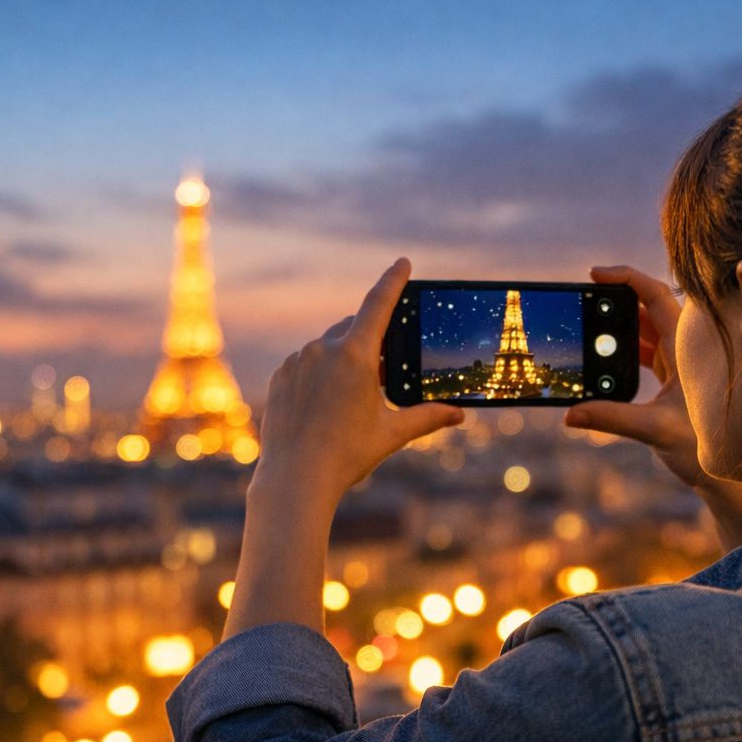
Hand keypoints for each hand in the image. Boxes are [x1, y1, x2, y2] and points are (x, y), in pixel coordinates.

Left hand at [254, 258, 463, 499]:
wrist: (294, 478)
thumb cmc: (346, 455)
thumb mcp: (392, 433)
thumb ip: (428, 417)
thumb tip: (460, 414)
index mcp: (355, 356)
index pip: (378, 304)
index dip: (393, 280)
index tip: (402, 263)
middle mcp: (323, 350)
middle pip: (355, 328)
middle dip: (370, 341)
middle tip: (382, 371)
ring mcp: (298, 361)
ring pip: (328, 347)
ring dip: (343, 360)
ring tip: (348, 400)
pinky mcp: (281, 376)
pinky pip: (305, 364)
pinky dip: (319, 374)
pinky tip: (323, 406)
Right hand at [562, 265, 713, 485]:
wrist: (727, 474)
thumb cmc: (704, 448)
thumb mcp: (655, 430)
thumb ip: (612, 419)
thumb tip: (571, 414)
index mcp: (688, 346)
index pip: (655, 296)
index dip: (626, 278)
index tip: (595, 274)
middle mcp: (685, 347)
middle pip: (646, 307)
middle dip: (614, 301)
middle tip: (583, 304)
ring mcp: (679, 360)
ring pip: (644, 330)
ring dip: (616, 329)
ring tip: (585, 330)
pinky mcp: (672, 377)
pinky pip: (644, 352)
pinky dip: (622, 351)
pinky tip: (601, 360)